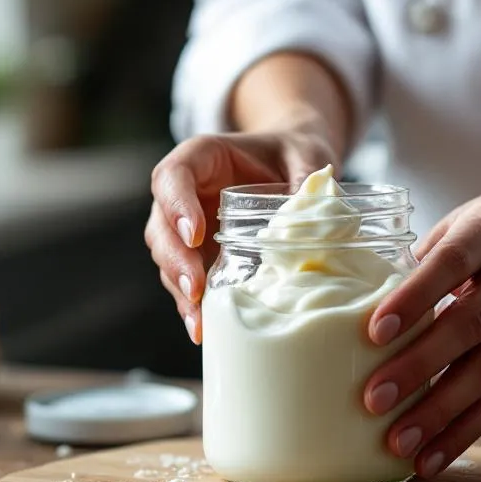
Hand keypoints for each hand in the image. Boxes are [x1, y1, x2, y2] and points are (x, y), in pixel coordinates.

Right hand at [146, 126, 337, 343]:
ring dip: (181, 290)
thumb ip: (308, 174)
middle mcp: (185, 193)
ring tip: (200, 320)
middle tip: (195, 288)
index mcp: (201, 158)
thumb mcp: (304, 153)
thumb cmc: (290, 152)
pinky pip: (185, 280)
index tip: (196, 232)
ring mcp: (186, 227)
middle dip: (176, 260)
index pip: (173, 177)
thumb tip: (318, 212)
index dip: (177, 205)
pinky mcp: (198, 256)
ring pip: (167, 258)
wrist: (289, 164)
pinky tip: (204, 329)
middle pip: (161, 226)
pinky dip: (192, 305)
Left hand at [361, 177, 480, 477]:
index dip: (414, 298)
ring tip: (400, 443)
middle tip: (374, 401)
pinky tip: (434, 455)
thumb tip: (353, 304)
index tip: (374, 332)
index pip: (451, 264)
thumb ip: (419, 261)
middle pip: (472, 326)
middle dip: (420, 367)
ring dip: (443, 413)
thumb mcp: (461, 223)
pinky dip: (467, 429)